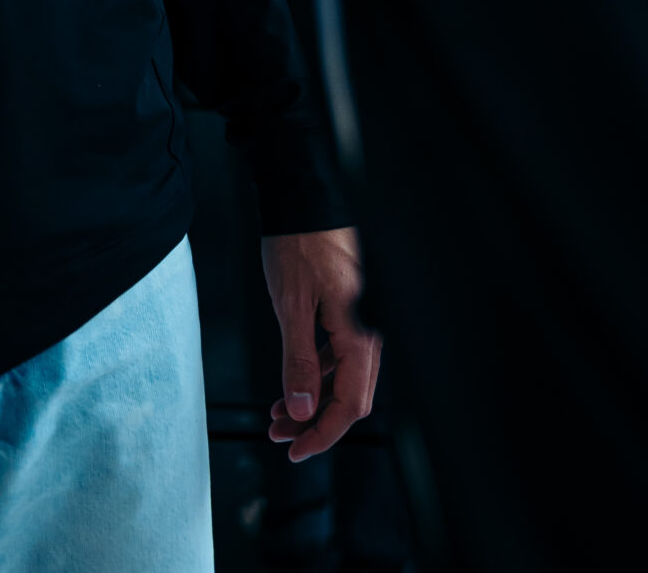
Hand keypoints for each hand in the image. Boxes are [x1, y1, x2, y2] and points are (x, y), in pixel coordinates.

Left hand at [262, 225, 380, 462]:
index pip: (350, 404)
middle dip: (314, 421)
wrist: (303, 198)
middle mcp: (369, 330)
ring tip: (278, 412)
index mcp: (360, 332)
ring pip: (343, 377)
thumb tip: (302, 410)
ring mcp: (361, 320)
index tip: (296, 450)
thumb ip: (299, 361)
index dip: (323, 434)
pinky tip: (294, 383)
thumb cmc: (298, 242)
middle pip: (349, 396)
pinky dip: (317, 373)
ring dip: (312, 399)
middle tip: (279, 433)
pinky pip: (339, 355)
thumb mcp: (291, 304)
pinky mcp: (350, 310)